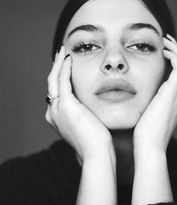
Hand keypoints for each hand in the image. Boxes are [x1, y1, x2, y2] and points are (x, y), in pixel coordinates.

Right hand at [45, 46, 112, 162]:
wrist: (96, 152)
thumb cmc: (97, 142)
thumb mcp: (88, 124)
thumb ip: (86, 114)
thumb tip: (94, 107)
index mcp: (57, 117)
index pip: (57, 92)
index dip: (60, 78)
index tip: (66, 66)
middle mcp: (52, 112)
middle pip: (52, 84)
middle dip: (56, 67)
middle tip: (61, 54)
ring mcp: (56, 108)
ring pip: (54, 79)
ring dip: (58, 64)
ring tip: (63, 52)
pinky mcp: (65, 104)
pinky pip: (62, 80)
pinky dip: (65, 67)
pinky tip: (70, 58)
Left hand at [133, 34, 176, 151]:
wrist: (149, 145)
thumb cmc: (144, 132)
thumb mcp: (148, 112)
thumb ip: (149, 101)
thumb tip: (136, 93)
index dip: (175, 60)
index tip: (163, 51)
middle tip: (165, 41)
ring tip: (164, 42)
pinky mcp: (175, 92)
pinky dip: (175, 56)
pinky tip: (163, 52)